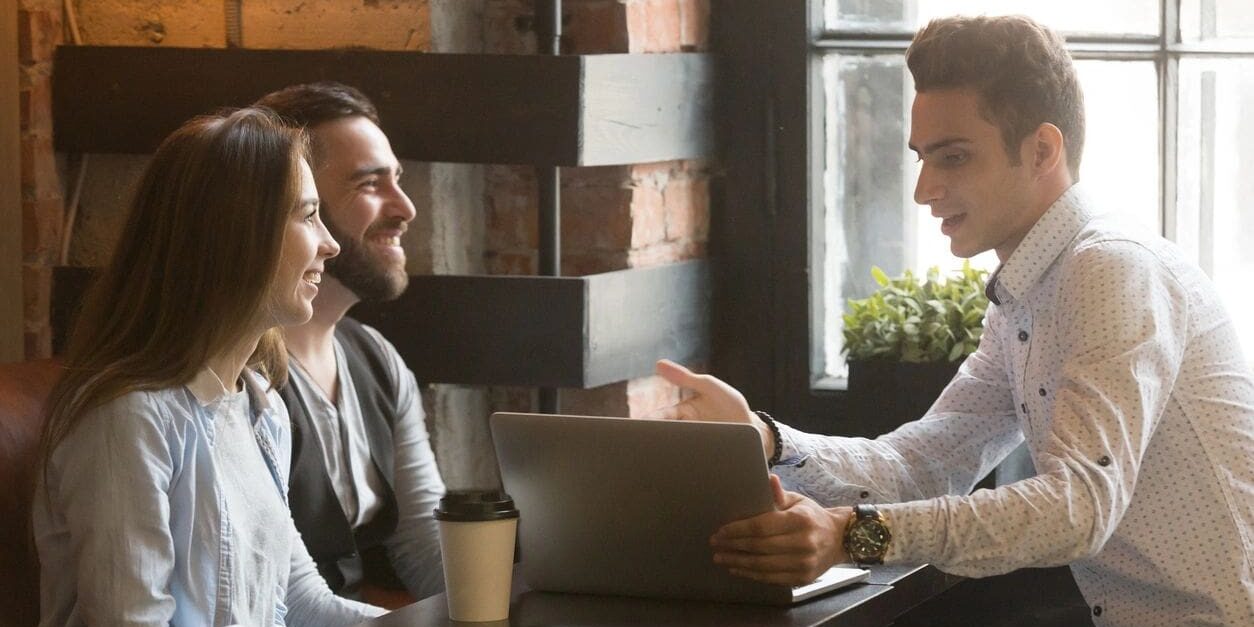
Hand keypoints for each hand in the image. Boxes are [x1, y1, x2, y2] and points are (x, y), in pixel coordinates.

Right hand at [647, 360, 772, 457]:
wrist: (755, 433)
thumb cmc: (731, 406)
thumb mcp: (711, 387)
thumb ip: (687, 377)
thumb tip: (658, 363)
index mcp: (681, 414)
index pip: (660, 418)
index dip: (648, 422)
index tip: (636, 426)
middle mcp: (684, 432)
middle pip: (663, 437)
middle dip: (652, 441)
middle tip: (641, 446)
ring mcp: (693, 448)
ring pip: (674, 453)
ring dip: (667, 456)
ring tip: (658, 462)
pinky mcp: (702, 462)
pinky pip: (689, 466)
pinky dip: (683, 469)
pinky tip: (680, 472)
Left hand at [710, 475, 851, 585]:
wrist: (840, 539)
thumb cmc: (812, 517)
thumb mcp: (798, 501)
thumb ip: (779, 494)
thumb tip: (768, 478)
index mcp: (799, 520)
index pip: (762, 526)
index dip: (738, 530)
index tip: (721, 531)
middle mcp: (803, 543)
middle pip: (759, 547)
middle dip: (733, 546)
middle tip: (715, 544)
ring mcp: (804, 563)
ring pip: (763, 566)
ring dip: (738, 562)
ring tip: (721, 558)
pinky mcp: (802, 578)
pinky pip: (771, 578)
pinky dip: (751, 574)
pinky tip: (737, 569)